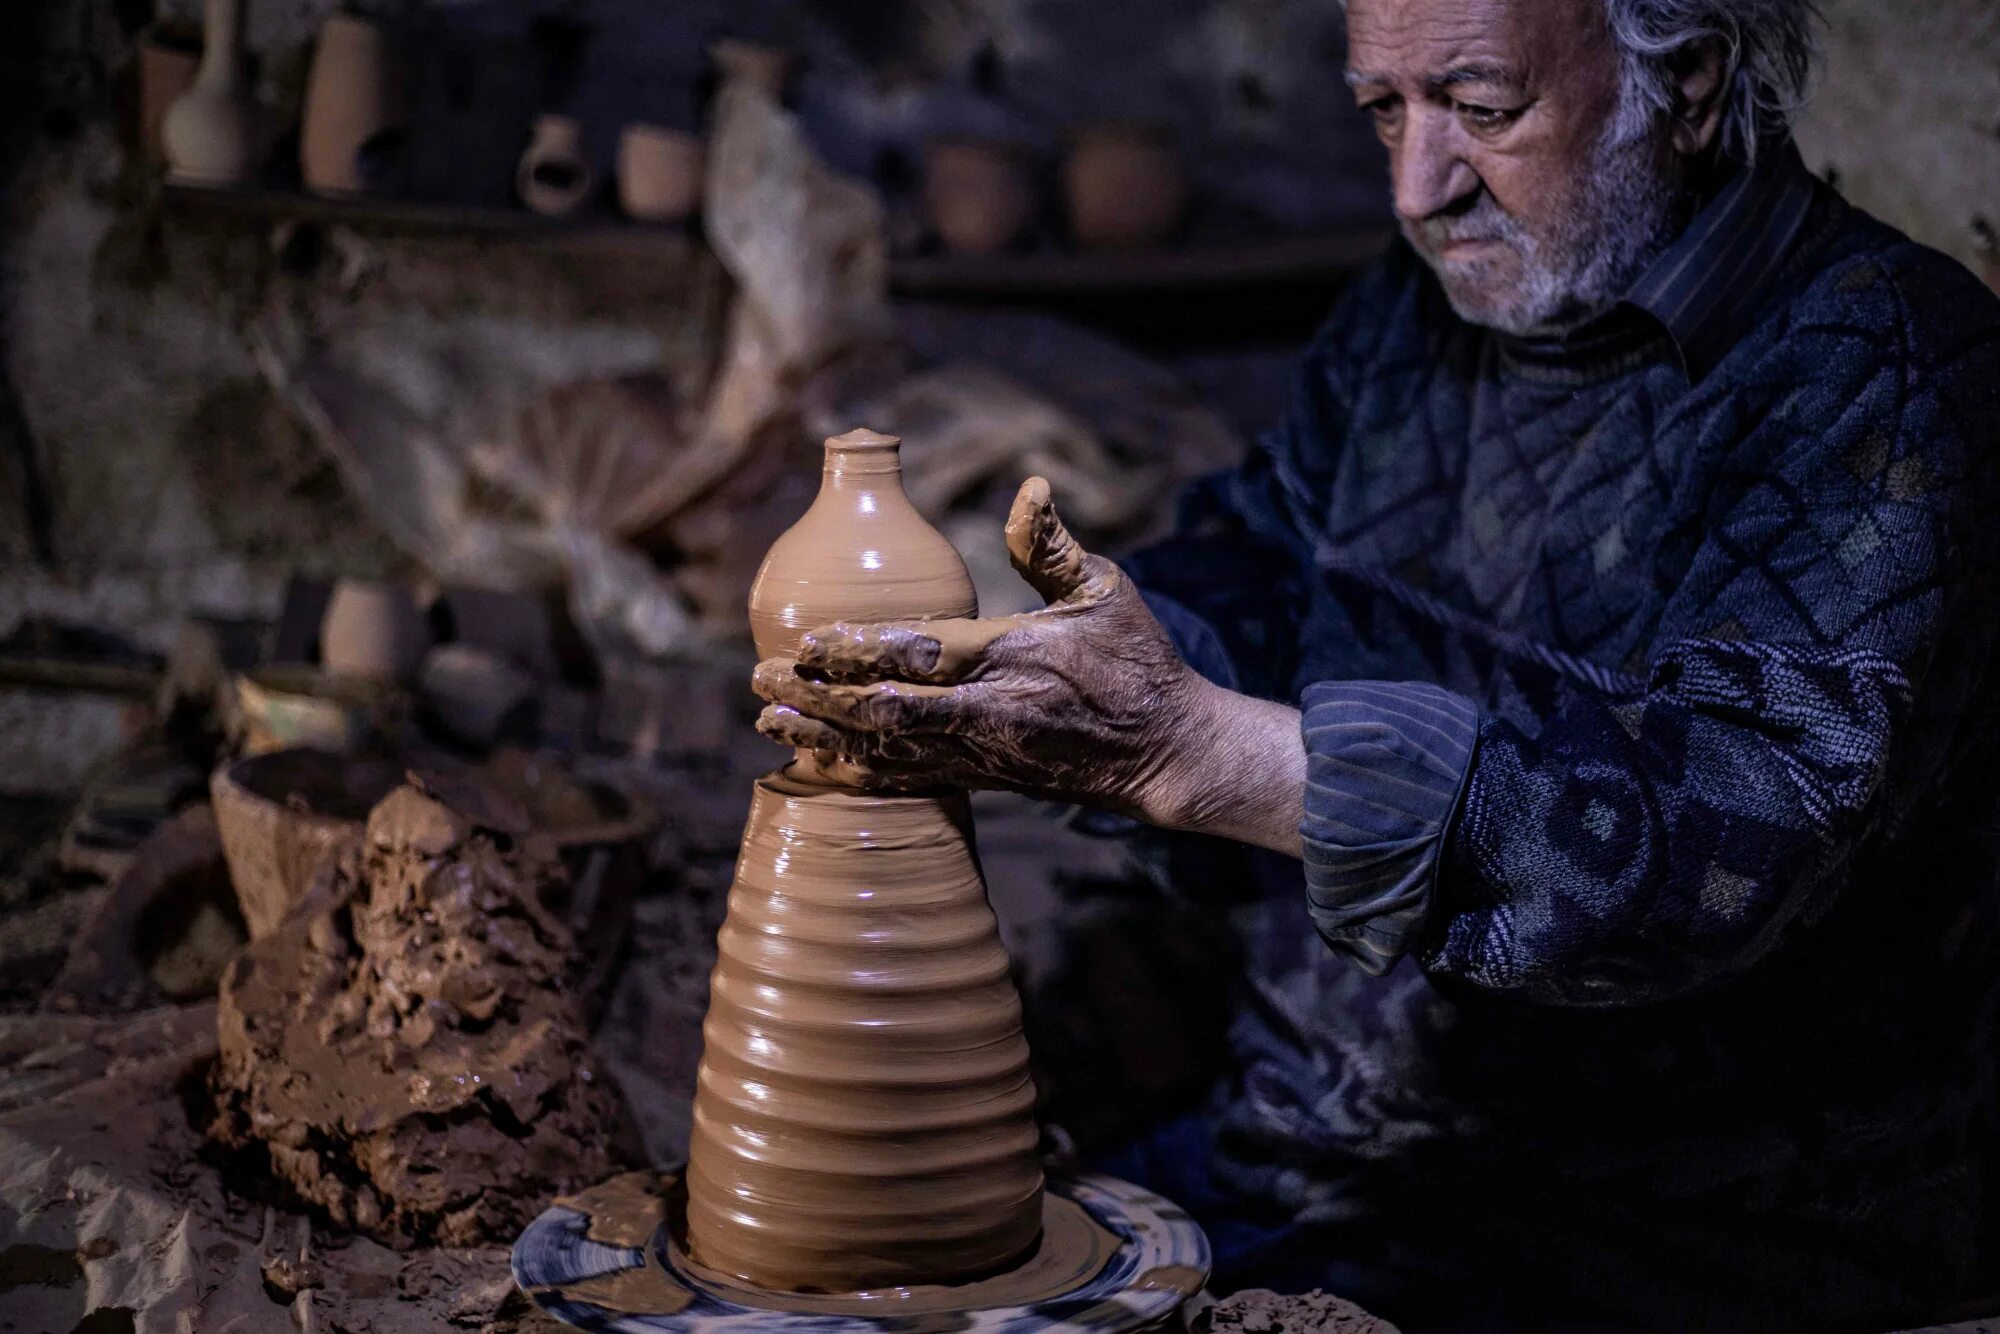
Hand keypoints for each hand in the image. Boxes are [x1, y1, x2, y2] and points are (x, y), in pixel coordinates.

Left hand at [752, 477, 1305, 854]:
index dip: (860, 650)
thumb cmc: (1139, 661)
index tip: (808, 642)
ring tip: (768, 721)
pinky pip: (909, 779)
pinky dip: (857, 769)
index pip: (923, 653)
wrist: (1168, 752)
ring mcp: (984, 753)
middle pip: (887, 710)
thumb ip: (1053, 545)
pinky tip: (816, 758)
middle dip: (819, 697)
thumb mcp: (1107, 591)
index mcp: (1016, 656)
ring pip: (888, 752)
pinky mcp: (985, 780)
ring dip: (823, 737)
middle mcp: (992, 711)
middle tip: (761, 678)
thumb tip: (1029, 486)